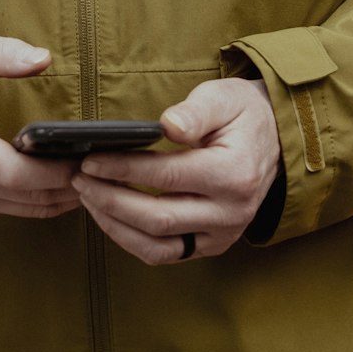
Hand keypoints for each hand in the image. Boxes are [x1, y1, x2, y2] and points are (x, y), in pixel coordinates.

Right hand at [0, 29, 80, 222]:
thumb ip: (2, 53)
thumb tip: (43, 58)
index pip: (15, 174)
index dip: (54, 173)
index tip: (85, 159)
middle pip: (24, 198)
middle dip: (66, 187)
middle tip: (100, 170)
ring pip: (19, 210)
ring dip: (56, 199)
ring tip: (90, 178)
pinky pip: (7, 211)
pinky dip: (36, 202)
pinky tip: (59, 185)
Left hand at [73, 78, 281, 264]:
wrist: (273, 138)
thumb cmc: (241, 114)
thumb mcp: (223, 98)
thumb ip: (195, 112)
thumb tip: (168, 125)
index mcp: (233, 174)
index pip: (167, 177)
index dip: (124, 169)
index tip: (91, 159)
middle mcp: (230, 213)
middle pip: (158, 218)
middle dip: (110, 200)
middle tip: (79, 178)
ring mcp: (222, 234)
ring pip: (158, 246)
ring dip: (115, 226)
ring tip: (88, 197)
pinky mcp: (212, 244)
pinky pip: (167, 253)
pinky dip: (133, 240)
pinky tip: (111, 216)